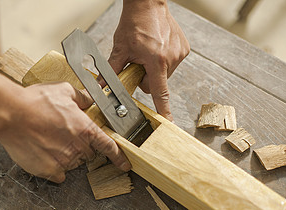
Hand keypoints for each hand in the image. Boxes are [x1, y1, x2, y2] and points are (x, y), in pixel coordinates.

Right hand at [0, 82, 130, 182]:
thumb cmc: (35, 101)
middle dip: (81, 146)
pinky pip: (58, 174)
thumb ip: (82, 98)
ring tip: (49, 140)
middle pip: (88, 154)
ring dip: (66, 155)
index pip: (109, 147)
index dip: (119, 157)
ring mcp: (63, 161)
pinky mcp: (49, 170)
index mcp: (85, 129)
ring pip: (72, 163)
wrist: (11, 114)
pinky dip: (54, 166)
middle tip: (64, 135)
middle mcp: (77, 148)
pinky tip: (44, 152)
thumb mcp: (63, 91)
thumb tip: (90, 100)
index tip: (124, 164)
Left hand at [109, 0, 189, 120]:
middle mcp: (171, 58)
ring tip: (147, 52)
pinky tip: (155, 48)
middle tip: (138, 62)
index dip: (163, 110)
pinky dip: (162, 60)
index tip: (167, 122)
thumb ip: (112, 70)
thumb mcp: (120, 48)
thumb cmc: (134, 22)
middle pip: (156, 83)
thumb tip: (101, 87)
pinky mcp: (183, 48)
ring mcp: (179, 53)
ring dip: (154, 69)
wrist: (147, 4)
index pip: (159, 93)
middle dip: (146, 78)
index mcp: (156, 61)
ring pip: (163, 74)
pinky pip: (170, 64)